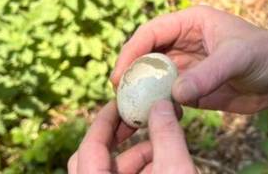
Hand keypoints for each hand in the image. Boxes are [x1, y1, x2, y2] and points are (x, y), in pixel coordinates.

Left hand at [69, 100, 197, 173]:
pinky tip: (163, 161)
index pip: (90, 146)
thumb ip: (166, 136)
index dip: (105, 119)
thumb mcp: (177, 170)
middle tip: (137, 118)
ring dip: (136, 154)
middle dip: (118, 136)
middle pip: (93, 158)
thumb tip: (159, 105)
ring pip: (111, 171)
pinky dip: (141, 169)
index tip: (121, 100)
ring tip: (163, 140)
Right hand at [112, 5, 267, 121]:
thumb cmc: (266, 54)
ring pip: (154, 79)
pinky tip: (154, 120)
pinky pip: (168, 97)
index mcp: (192, 22)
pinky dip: (157, 107)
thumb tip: (176, 93)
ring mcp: (188, 67)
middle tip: (119, 98)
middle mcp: (185, 43)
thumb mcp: (237, 58)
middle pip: (147, 57)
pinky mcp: (193, 90)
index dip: (132, 51)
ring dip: (141, 94)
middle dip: (131, 75)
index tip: (121, 74)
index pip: (152, 32)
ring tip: (129, 113)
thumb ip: (207, 74)